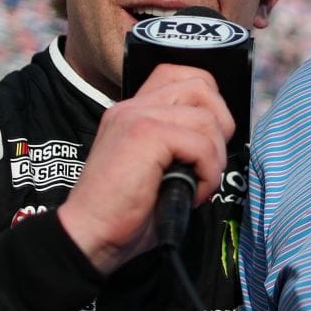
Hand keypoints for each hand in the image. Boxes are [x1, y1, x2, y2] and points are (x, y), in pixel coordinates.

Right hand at [58, 64, 232, 273]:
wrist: (89, 237)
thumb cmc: (124, 216)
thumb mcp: (156, 170)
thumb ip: (180, 145)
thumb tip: (220, 142)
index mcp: (133, 111)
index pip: (179, 74)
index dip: (208, 102)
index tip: (206, 142)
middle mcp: (133, 106)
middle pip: (202, 86)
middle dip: (221, 125)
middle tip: (209, 163)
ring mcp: (137, 116)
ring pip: (207, 119)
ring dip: (215, 158)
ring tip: (198, 185)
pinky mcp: (145, 134)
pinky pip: (201, 144)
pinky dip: (207, 173)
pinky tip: (192, 194)